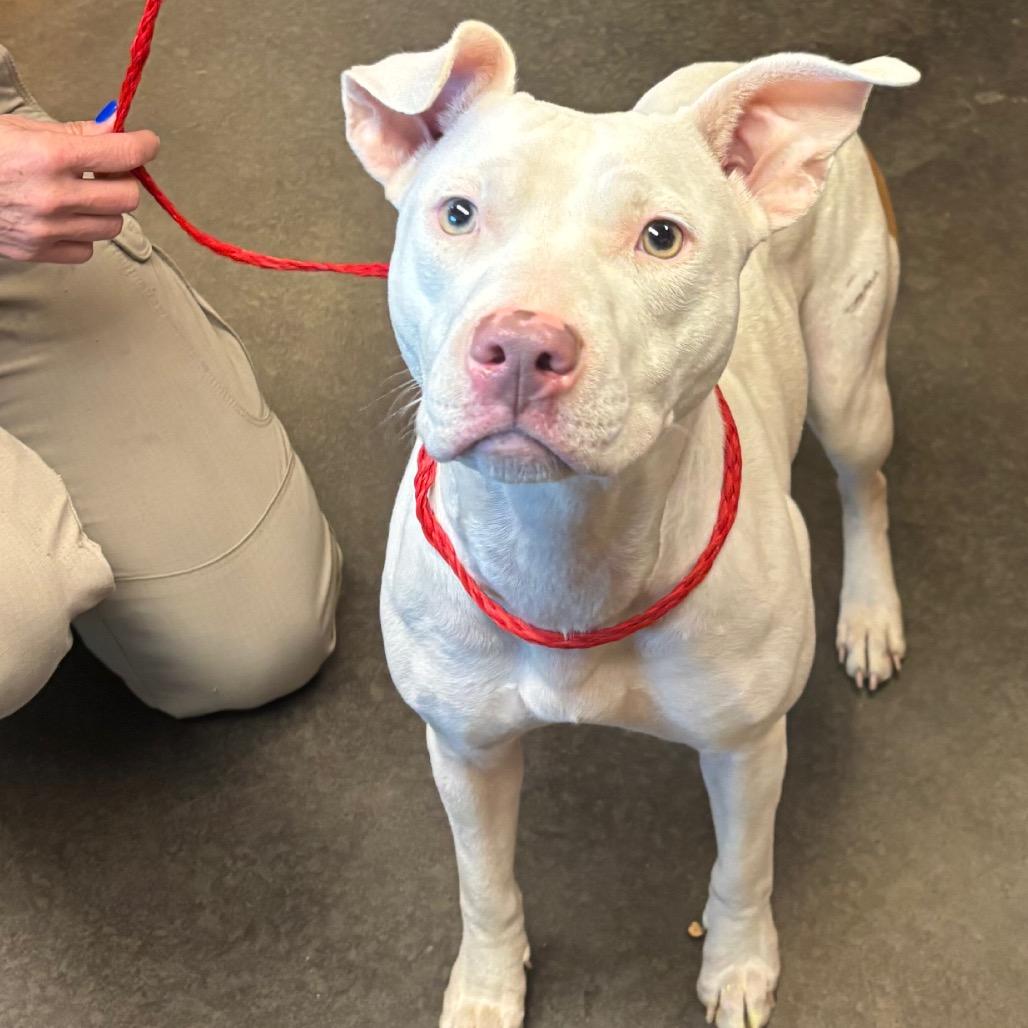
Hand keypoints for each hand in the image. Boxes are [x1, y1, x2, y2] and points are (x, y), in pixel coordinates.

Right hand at [0, 107, 158, 262]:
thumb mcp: (23, 129)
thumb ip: (76, 133)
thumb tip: (116, 127)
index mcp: (51, 157)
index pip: (123, 154)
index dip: (143, 146)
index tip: (145, 143)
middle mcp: (53, 197)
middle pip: (127, 198)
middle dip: (123, 181)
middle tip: (107, 171)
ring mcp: (46, 229)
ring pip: (112, 227)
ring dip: (104, 210)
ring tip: (80, 194)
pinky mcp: (37, 251)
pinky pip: (86, 250)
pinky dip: (83, 235)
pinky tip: (64, 218)